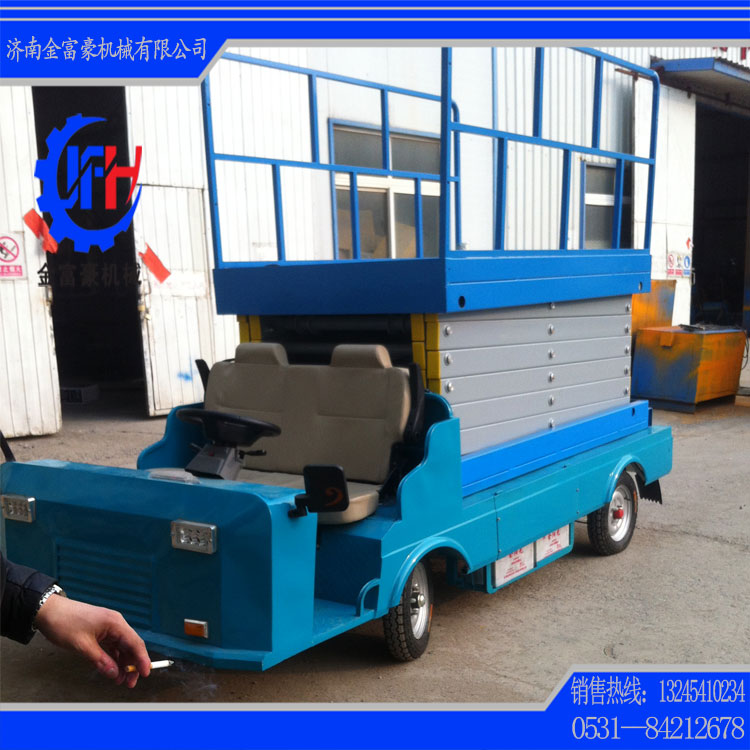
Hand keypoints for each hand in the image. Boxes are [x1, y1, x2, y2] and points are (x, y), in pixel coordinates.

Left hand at [34, 594, 151, 687]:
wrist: (49, 611)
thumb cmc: (65, 623)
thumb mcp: (83, 646)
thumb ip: (101, 661)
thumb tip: (115, 673)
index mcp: (115, 623)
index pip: (135, 643)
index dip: (142, 659)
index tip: (146, 673)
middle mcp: (115, 624)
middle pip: (131, 646)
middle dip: (132, 664)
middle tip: (130, 682)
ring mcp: (108, 627)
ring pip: (122, 647)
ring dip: (123, 663)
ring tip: (120, 680)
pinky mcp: (101, 630)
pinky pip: (113, 646)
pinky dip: (114, 658)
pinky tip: (112, 669)